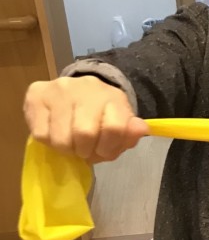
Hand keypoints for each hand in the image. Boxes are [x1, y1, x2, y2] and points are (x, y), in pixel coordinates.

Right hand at [24, 76, 148, 162]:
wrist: (75, 92)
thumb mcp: (120, 126)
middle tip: (84, 149)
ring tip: (69, 141)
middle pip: (84, 134)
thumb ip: (130, 133)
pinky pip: (41, 134)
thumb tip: (140, 129)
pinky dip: (49, 142)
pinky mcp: (36, 94)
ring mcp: (59, 88)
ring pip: (60, 138)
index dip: (108, 149)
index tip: (103, 151)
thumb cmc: (100, 117)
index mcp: (112, 97)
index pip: (114, 128)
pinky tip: (55, 132)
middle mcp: (86, 88)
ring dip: (66, 149)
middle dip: (85, 151)